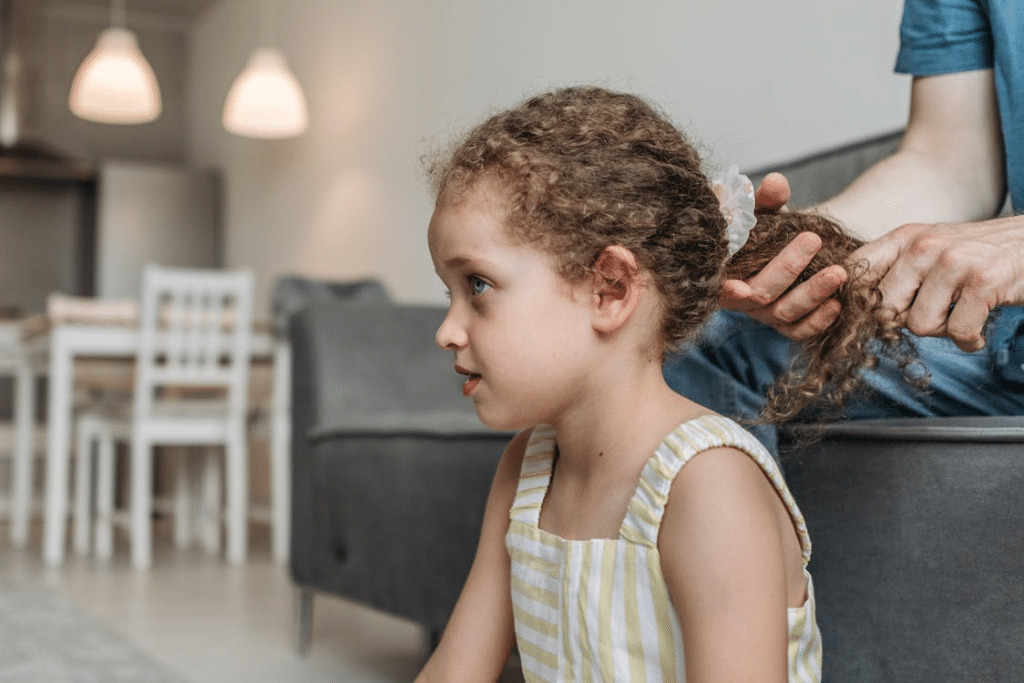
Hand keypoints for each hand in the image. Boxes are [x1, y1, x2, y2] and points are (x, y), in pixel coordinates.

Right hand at [720, 173, 847, 340]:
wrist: (778, 245)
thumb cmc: (759, 227)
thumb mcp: (759, 210)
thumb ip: (766, 199)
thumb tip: (777, 182)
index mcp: (724, 272)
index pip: (720, 287)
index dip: (729, 291)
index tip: (741, 288)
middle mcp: (741, 298)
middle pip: (760, 295)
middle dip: (788, 268)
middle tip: (813, 239)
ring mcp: (765, 314)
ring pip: (785, 313)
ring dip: (813, 293)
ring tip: (839, 271)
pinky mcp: (788, 324)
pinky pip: (801, 330)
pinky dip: (819, 321)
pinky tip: (838, 304)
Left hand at [852, 215, 1023, 351]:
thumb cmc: (978, 255)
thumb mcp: (930, 250)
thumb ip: (894, 272)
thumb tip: (856, 311)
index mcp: (904, 238)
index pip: (855, 270)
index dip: (855, 301)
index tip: (873, 313)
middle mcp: (923, 246)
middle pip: (883, 308)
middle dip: (906, 321)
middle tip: (936, 314)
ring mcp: (952, 262)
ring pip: (918, 325)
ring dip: (943, 331)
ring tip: (962, 314)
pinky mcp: (983, 282)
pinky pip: (958, 332)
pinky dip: (970, 340)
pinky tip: (979, 328)